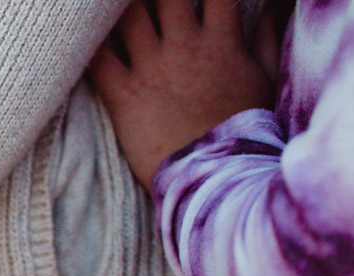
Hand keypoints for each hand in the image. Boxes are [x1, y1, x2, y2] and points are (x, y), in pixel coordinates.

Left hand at [90, 0, 280, 189]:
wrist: (213, 180)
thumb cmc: (242, 133)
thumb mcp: (264, 82)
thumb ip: (266, 38)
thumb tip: (273, 5)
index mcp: (222, 40)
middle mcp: (184, 46)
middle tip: (151, 5)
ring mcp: (152, 68)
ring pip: (127, 15)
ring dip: (118, 10)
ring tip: (111, 14)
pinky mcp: (123, 95)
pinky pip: (97, 59)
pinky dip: (86, 45)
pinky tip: (80, 39)